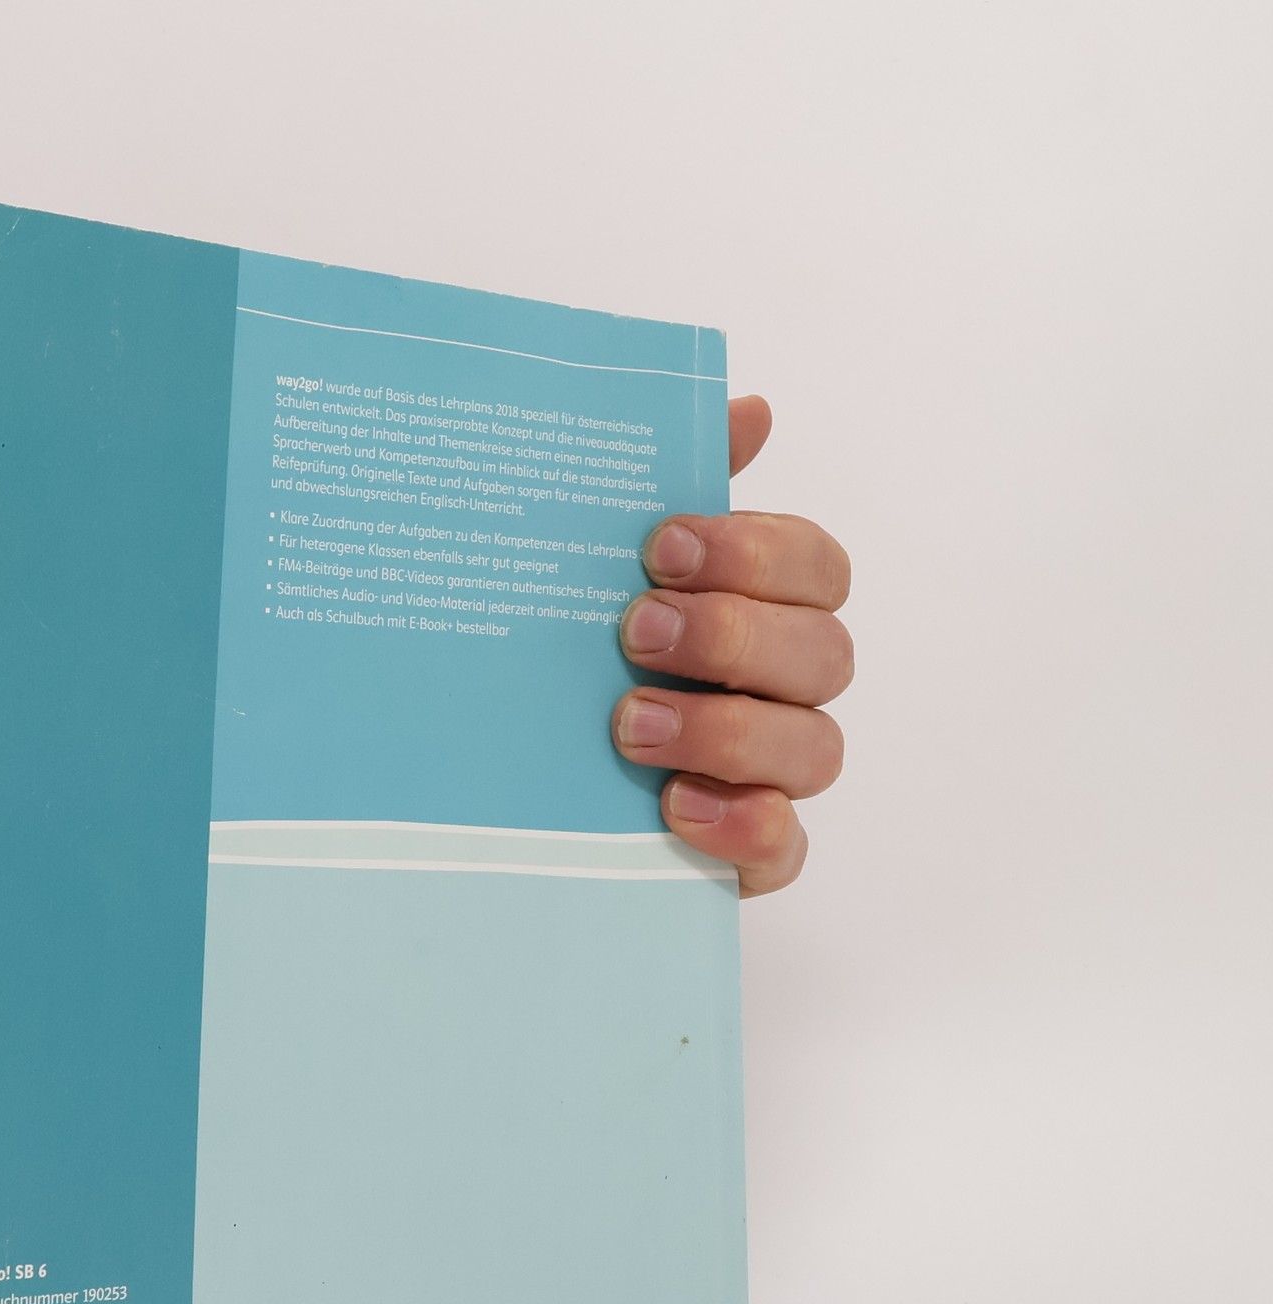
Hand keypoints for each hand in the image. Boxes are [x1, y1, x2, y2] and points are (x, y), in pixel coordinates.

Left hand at [610, 397, 851, 895]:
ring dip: (725, 729)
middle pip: (824, 652)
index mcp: (767, 610)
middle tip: (635, 633)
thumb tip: (750, 409)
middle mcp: (788, 690)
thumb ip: (673, 491)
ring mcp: (777, 775)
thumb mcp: (604, 574)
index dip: (753, 552)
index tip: (658, 547)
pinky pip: (785, 847)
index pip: (815, 566)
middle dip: (732, 636)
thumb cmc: (584, 663)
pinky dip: (741, 824)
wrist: (522, 788)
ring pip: (814, 747)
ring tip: (628, 726)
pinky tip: (676, 806)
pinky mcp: (752, 853)